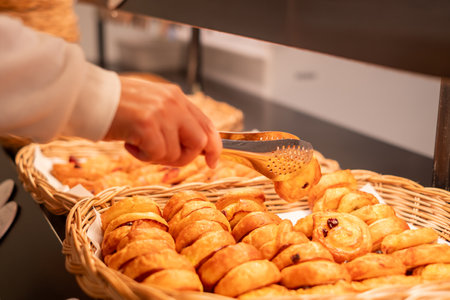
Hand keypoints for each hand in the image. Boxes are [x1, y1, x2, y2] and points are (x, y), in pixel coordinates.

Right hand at [104, 76, 221, 167]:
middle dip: (186, 158)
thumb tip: (197, 145)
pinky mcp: (147, 125)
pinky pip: (157, 155)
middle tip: (164, 158)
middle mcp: (173, 103)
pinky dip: (143, 157)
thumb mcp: (153, 105)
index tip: (212, 162)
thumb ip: (174, 121)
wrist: (88, 97)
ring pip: (177, 153)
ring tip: (139, 144)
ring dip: (157, 157)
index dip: (214, 146)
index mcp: (176, 97)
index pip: (207, 125)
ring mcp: (161, 113)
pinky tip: (130, 144)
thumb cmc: (117, 106)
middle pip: (200, 142)